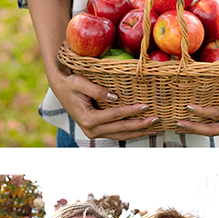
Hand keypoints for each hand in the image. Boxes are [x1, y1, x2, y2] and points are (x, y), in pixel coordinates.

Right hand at [43, 55, 157, 140]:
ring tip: (155, 127)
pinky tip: (143, 129)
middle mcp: (91, 130)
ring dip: (139, 132)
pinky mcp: (98, 131)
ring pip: (121, 135)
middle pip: (121, 129)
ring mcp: (95, 133)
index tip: (146, 106)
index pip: (115, 115)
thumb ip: (97, 90)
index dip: (131, 111)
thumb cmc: (70, 83)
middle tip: (157, 119)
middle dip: (140, 125)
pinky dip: (131, 132)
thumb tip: (115, 97)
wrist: (61, 89)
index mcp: (88, 119)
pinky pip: (118, 134)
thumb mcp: (80, 83)